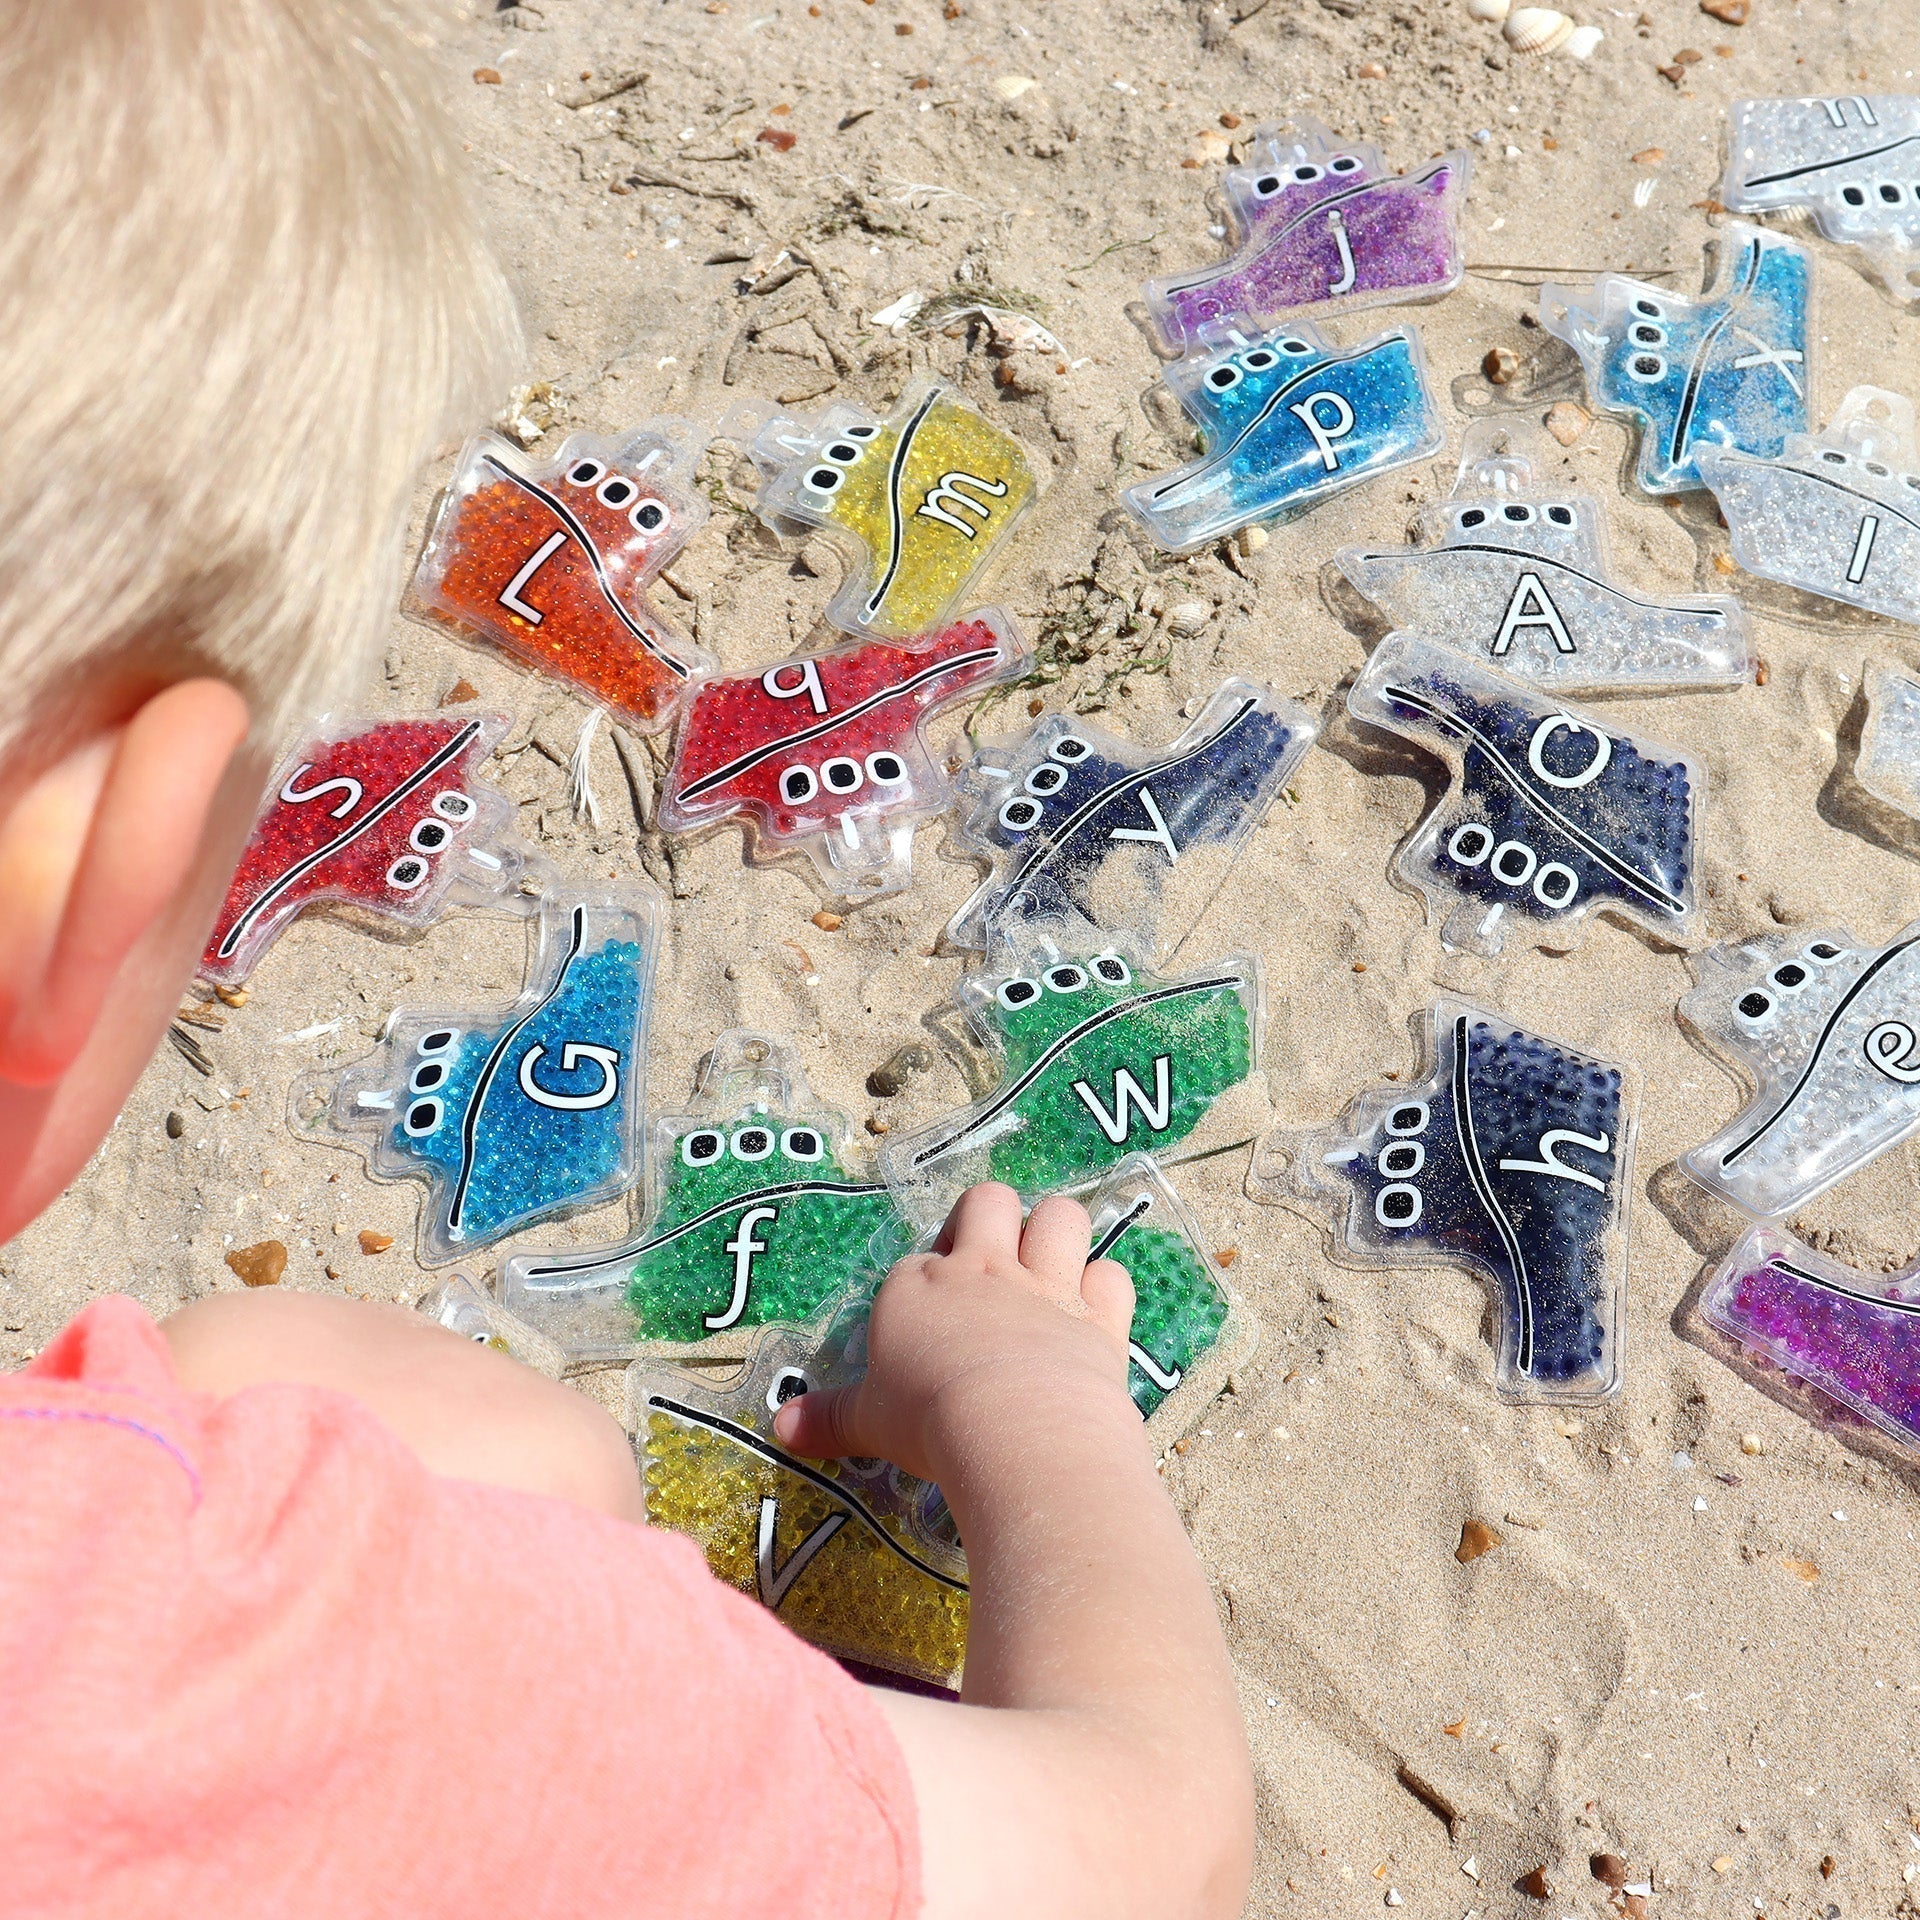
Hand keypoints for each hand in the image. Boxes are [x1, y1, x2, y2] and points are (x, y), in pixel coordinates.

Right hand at [771, 1181, 1135, 1483]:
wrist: (1015, 1426)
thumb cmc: (928, 1421)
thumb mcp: (869, 1422)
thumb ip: (829, 1420)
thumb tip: (779, 1429)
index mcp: (918, 1288)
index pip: (914, 1265)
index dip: (922, 1284)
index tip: (925, 1322)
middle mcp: (983, 1270)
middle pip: (988, 1202)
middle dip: (990, 1219)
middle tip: (986, 1266)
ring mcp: (1046, 1286)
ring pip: (1060, 1216)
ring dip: (1055, 1233)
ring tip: (1047, 1268)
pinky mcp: (1098, 1316)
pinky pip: (1112, 1276)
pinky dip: (1104, 1289)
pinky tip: (1094, 1312)